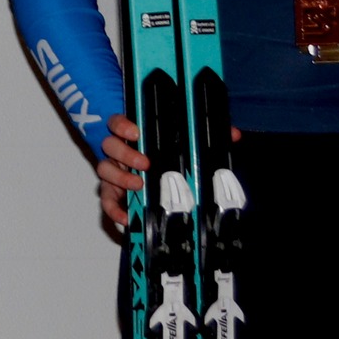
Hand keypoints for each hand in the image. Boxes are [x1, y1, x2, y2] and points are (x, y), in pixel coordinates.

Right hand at [92, 113, 241, 239]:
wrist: (152, 173)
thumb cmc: (164, 154)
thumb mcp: (184, 142)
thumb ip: (205, 136)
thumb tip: (233, 134)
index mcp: (133, 135)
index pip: (118, 122)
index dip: (123, 125)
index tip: (136, 132)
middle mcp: (119, 150)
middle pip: (109, 144)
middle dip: (126, 154)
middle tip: (145, 163)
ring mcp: (114, 170)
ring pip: (105, 169)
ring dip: (120, 177)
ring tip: (139, 185)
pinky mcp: (112, 192)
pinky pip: (106, 200)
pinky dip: (113, 209)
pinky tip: (127, 216)